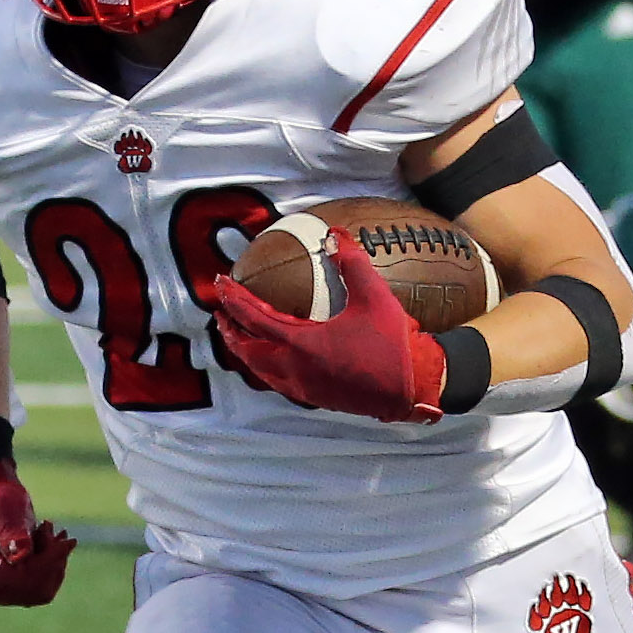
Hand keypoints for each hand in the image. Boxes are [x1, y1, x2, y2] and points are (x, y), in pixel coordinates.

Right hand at [0, 459, 72, 607]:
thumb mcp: (3, 509)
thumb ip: (11, 531)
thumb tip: (21, 556)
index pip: (21, 581)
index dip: (48, 564)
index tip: (66, 539)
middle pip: (34, 589)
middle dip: (53, 560)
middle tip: (55, 529)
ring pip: (43, 590)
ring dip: (55, 561)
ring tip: (48, 531)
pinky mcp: (13, 592)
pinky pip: (43, 588)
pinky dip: (54, 566)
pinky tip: (52, 543)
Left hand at [209, 231, 447, 423]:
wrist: (412, 391)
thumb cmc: (393, 346)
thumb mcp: (375, 297)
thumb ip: (352, 263)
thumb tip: (335, 235)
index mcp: (301, 345)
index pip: (254, 319)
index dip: (234, 299)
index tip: (220, 283)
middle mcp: (295, 369)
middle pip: (248, 349)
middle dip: (230, 329)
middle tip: (221, 311)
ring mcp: (304, 387)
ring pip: (260, 369)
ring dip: (245, 350)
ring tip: (239, 334)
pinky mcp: (316, 397)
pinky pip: (277, 380)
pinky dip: (264, 365)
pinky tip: (273, 356)